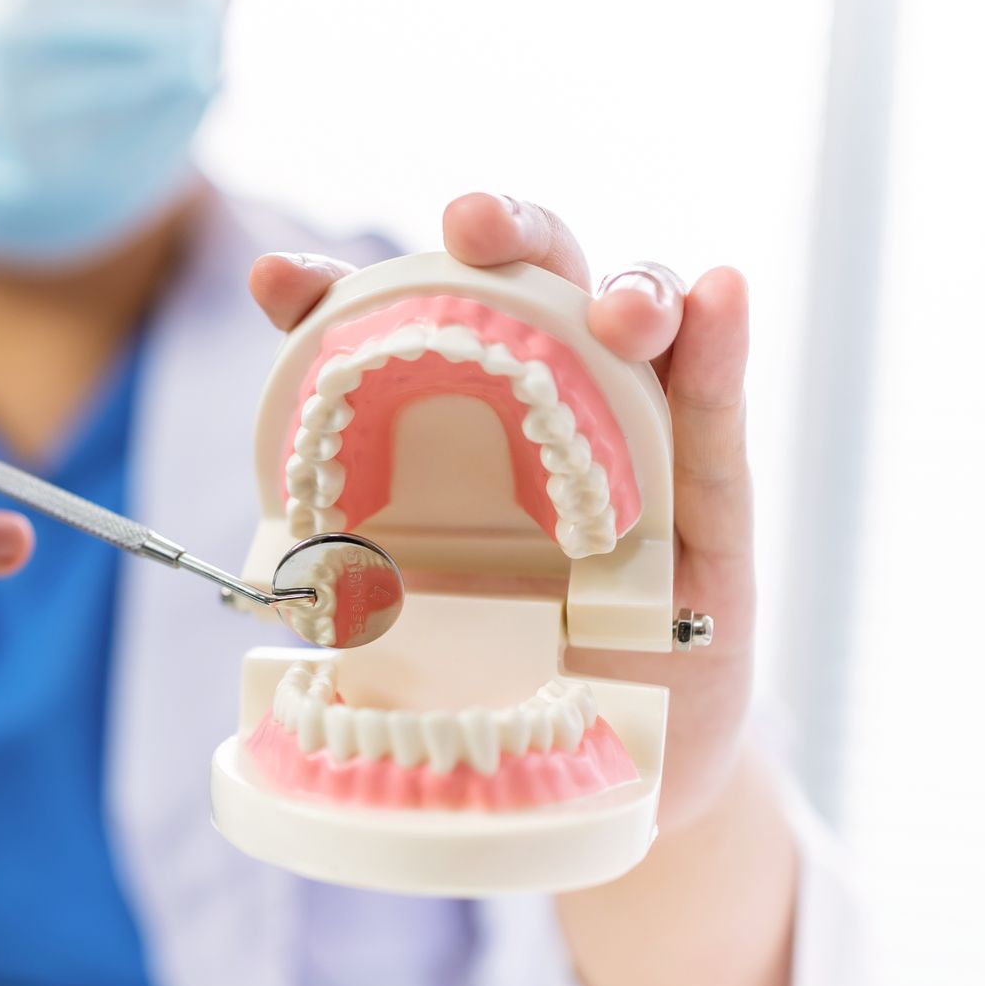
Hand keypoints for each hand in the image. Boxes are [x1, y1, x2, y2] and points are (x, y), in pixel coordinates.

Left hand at [247, 193, 754, 831]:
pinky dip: (719, 348)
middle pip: (535, 283)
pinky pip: (714, 416)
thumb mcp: (401, 620)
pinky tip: (719, 293)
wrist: (606, 760)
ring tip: (617, 314)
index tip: (282, 285)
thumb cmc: (497, 670)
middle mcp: (546, 402)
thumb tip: (265, 577)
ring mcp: (633, 440)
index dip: (339, 293)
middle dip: (507, 235)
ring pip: (637, 328)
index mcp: (454, 417)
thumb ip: (351, 579)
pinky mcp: (708, 502)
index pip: (400, 326)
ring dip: (629, 294)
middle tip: (471, 226)